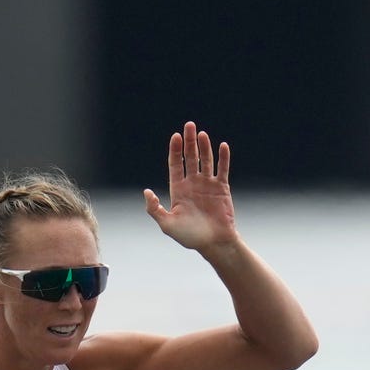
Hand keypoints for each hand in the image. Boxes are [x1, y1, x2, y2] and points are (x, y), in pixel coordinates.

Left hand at [143, 121, 237, 252]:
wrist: (214, 243)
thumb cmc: (190, 237)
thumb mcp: (167, 224)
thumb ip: (154, 209)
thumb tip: (146, 191)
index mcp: (178, 190)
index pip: (175, 164)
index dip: (175, 150)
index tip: (175, 136)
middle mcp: (192, 184)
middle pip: (190, 158)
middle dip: (189, 142)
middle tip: (189, 125)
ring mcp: (208, 185)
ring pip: (206, 160)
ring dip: (204, 147)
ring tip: (202, 134)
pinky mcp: (222, 188)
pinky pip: (222, 169)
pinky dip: (223, 158)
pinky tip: (222, 146)